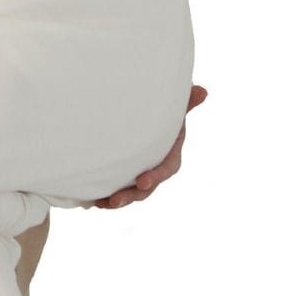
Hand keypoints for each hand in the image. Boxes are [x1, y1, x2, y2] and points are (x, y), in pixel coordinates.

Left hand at [92, 84, 207, 209]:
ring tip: (102, 204)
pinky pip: (120, 186)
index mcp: (171, 151)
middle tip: (115, 200)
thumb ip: (187, 101)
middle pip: (147, 186)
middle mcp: (157, 164)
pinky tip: (94, 200)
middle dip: (132, 195)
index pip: (166, 168)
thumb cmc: (164, 107)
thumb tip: (203, 91)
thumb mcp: (175, 104)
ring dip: (118, 199)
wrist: (150, 110)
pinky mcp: (128, 170)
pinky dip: (109, 194)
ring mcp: (143, 169)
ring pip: (133, 190)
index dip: (155, 176)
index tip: (141, 182)